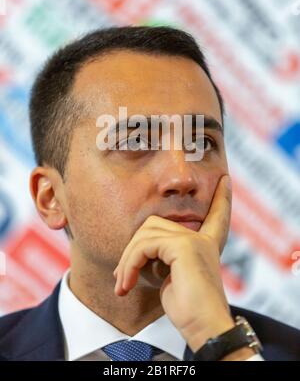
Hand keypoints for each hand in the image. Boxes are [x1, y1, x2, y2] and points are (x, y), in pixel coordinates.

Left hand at [113, 175, 234, 351]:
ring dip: (127, 260)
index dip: (221, 198)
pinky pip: (143, 246)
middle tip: (122, 275)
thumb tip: (139, 251)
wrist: (205, 328)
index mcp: (206, 245)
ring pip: (145, 234)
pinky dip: (129, 265)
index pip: (216, 215)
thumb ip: (164, 258)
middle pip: (154, 224)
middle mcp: (202, 239)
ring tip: (122, 284)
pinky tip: (126, 284)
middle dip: (133, 247)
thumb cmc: (190, 310)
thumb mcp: (173, 279)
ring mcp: (193, 240)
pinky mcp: (183, 246)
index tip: (226, 180)